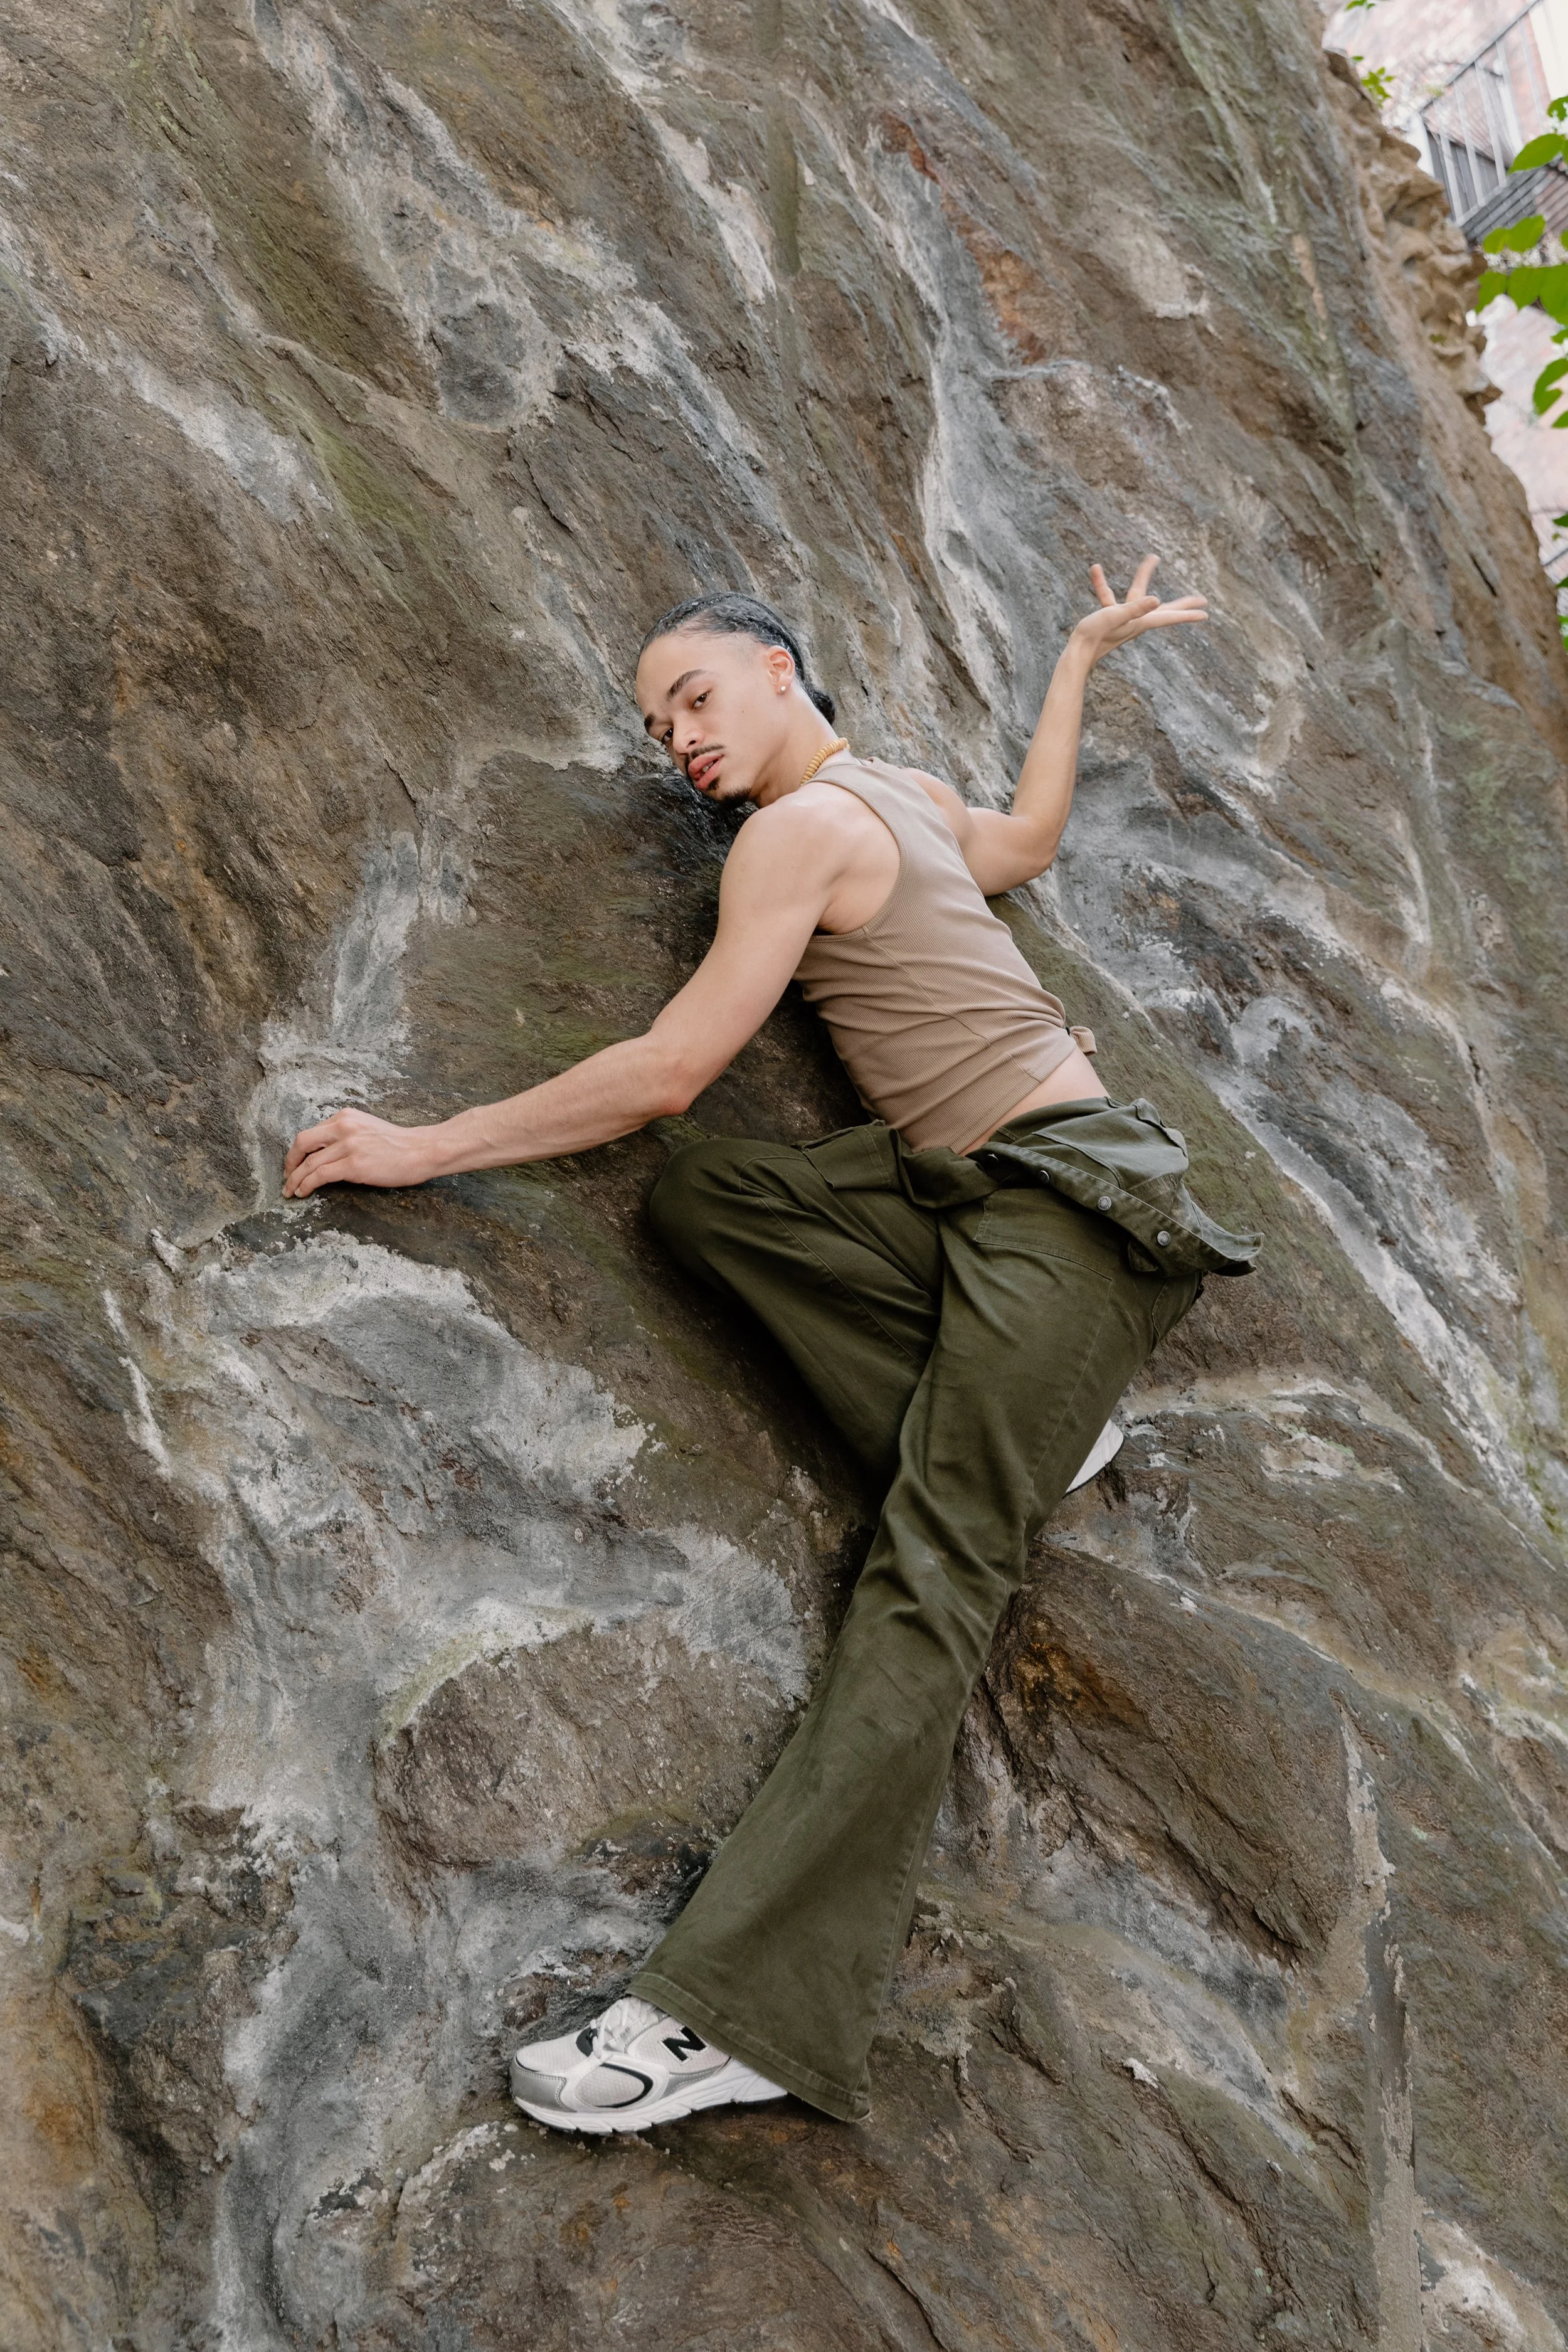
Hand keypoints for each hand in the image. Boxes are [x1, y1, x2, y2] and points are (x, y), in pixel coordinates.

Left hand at [282, 1107, 439, 1198]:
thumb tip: (326, 1152)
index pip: (312, 1132)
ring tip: (291, 1191)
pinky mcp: (353, 1165)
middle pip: (302, 1142)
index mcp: (345, 1116)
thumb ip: (346, 1134)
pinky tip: (303, 1192)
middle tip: (286, 1177)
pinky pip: (320, 1175)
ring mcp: (348, 1145)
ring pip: (309, 1163)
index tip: (294, 1163)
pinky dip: (307, 1184)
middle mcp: (343, 1126)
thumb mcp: (368, 1128)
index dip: (298, 1150)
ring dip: (295, 1179)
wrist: (422, 1150)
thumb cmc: (399, 1144)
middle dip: (289, 1162)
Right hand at [1071, 554, 1206, 668]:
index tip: (1205, 613)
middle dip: (1182, 604)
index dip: (1188, 614)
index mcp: (1142, 621)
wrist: (1078, 651)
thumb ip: (1136, 609)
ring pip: (1140, 598)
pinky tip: (1095, 570)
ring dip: (1143, 579)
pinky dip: (1101, 584)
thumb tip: (1157, 600)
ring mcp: (1125, 620)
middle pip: (1165, 610)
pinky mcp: (1111, 618)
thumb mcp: (1116, 616)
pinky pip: (1109, 596)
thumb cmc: (1096, 634)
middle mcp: (1137, 621)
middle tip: (1201, 600)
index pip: (1169, 616)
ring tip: (1151, 562)